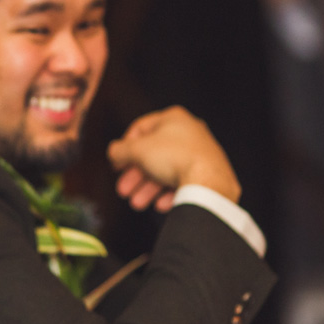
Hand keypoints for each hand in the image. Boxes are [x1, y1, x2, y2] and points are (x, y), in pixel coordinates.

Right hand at [107, 106, 240, 207]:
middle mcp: (189, 133)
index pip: (140, 129)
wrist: (208, 182)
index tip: (117, 164)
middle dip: (136, 176)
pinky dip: (169, 194)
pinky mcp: (210, 173)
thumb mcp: (137, 150)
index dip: (124, 147)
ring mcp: (201, 153)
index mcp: (173, 119)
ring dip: (148, 189)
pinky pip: (184, 182)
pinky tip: (160, 204)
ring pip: (167, 171)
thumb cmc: (175, 158)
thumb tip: (113, 152)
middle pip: (153, 155)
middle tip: (124, 190)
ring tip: (138, 203)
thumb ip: (119, 150)